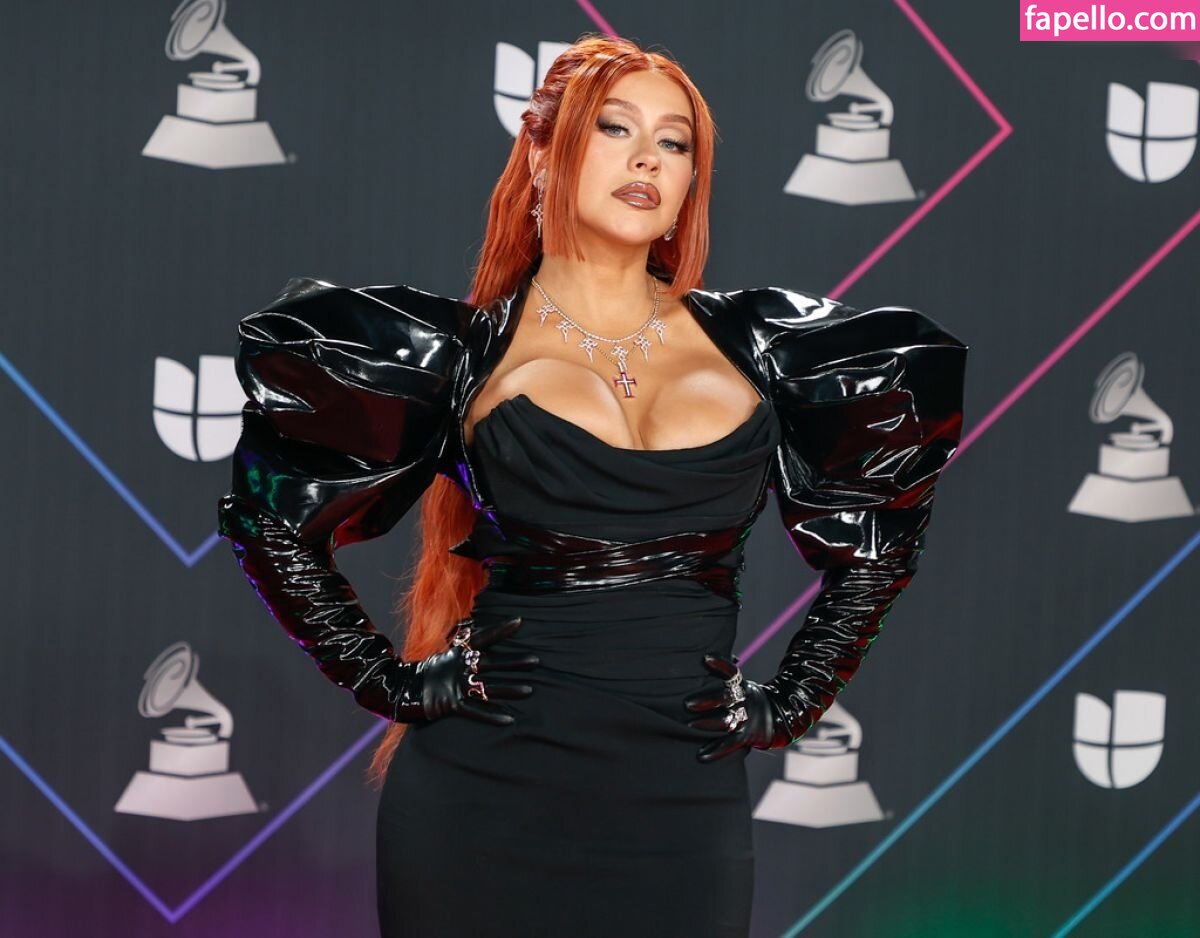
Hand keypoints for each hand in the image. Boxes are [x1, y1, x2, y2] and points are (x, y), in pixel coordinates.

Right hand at [415, 615, 537, 725]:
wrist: (399, 690)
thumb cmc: (428, 673)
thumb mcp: (445, 655)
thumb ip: (462, 645)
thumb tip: (474, 628)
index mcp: (457, 653)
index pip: (482, 638)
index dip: (500, 630)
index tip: (519, 621)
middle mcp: (458, 667)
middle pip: (491, 663)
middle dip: (513, 662)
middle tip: (536, 661)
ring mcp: (455, 686)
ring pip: (488, 688)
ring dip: (510, 690)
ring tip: (530, 691)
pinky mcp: (451, 705)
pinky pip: (475, 711)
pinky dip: (492, 716)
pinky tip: (509, 720)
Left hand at [683, 653, 784, 761]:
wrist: (774, 718)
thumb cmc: (744, 697)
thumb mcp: (739, 683)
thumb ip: (722, 674)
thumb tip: (700, 657)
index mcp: (741, 685)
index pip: (732, 672)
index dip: (720, 664)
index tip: (705, 659)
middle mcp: (744, 700)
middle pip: (728, 697)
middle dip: (708, 700)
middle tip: (687, 703)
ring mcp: (745, 719)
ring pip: (727, 721)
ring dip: (708, 724)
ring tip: (690, 726)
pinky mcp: (745, 737)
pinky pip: (730, 744)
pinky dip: (715, 750)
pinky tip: (700, 755)